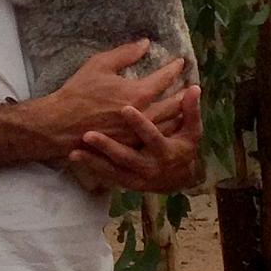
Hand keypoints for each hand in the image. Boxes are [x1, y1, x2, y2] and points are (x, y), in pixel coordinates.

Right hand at [50, 39, 186, 150]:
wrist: (61, 125)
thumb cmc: (78, 92)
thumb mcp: (99, 64)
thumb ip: (125, 53)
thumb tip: (145, 43)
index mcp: (138, 92)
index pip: (164, 78)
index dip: (174, 68)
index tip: (181, 62)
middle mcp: (144, 114)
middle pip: (174, 103)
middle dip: (184, 94)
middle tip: (192, 86)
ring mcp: (139, 133)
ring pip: (169, 124)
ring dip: (180, 114)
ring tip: (187, 107)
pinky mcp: (132, 146)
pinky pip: (156, 137)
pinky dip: (167, 129)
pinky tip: (169, 126)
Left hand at [68, 85, 201, 192]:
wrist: (178, 180)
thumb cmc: (183, 148)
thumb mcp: (192, 132)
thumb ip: (191, 110)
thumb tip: (195, 87)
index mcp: (165, 150)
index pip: (152, 136)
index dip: (140, 123)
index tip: (125, 108)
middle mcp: (149, 166)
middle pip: (126, 156)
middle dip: (107, 146)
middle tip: (88, 134)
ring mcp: (136, 177)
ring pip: (112, 169)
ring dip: (94, 160)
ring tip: (75, 151)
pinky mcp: (126, 182)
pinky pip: (106, 175)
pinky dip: (92, 167)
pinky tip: (74, 156)